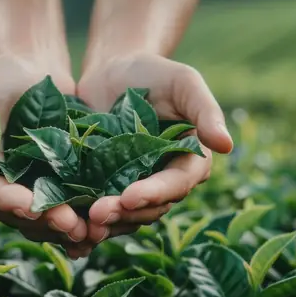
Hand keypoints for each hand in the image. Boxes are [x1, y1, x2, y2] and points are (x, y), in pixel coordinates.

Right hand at [0, 54, 89, 254]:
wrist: (35, 69)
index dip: (6, 201)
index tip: (28, 204)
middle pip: (17, 214)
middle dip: (43, 221)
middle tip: (69, 224)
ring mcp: (29, 188)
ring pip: (43, 219)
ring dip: (64, 229)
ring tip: (89, 232)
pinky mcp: (57, 185)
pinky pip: (66, 209)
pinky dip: (81, 222)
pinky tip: (99, 231)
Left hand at [75, 52, 233, 252]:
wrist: (112, 70)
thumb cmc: (153, 72)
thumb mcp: (183, 81)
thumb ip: (205, 110)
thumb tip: (226, 146)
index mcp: (188, 159)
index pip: (177, 184)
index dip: (155, 193)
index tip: (130, 196)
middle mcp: (164, 179)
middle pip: (150, 207)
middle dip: (125, 213)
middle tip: (97, 214)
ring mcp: (134, 184)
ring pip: (126, 215)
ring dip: (107, 222)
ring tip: (82, 224)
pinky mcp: (106, 185)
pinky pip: (102, 209)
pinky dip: (88, 220)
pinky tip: (69, 226)